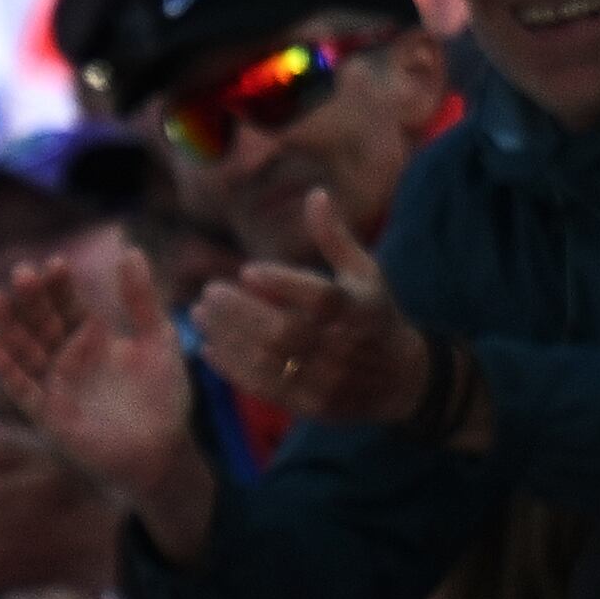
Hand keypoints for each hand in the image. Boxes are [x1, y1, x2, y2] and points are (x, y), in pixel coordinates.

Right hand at [0, 233, 203, 528]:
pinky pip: (22, 390)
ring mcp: (54, 385)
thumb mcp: (159, 338)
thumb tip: (129, 249)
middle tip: (22, 273)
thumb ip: (141, 298)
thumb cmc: (164, 397)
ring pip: (23, 350)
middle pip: (39, 322)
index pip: (65, 304)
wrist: (165, 448)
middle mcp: (66, 358)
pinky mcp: (48, 414)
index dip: (58, 285)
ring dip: (7, 326)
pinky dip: (8, 371)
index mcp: (90, 337)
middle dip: (29, 299)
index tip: (55, 263)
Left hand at [196, 193, 434, 430]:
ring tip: (201, 316)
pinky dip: (233, 368)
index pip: (321, 298)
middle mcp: (345, 347)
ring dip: (228, 338)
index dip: (283, 283)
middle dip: (241, 312)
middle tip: (208, 292)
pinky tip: (210, 347)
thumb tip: (315, 193)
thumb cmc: (374, 314)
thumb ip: (335, 238)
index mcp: (362, 311)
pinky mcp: (309, 405)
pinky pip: (264, 388)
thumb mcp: (364, 273)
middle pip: (286, 332)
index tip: (246, 269)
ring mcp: (328, 380)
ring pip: (269, 361)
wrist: (399, 380)